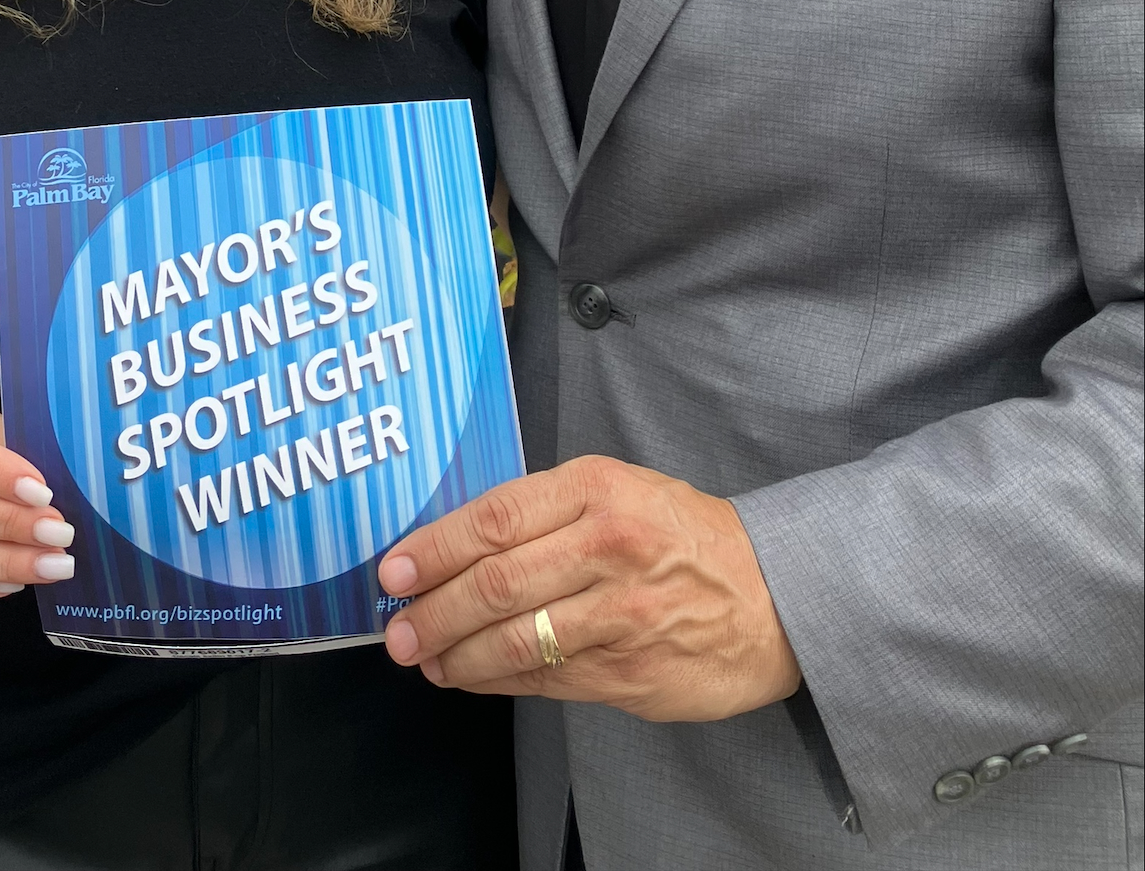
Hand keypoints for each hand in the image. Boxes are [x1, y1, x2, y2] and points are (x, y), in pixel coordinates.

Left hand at [377, 454, 800, 721]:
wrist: (776, 595)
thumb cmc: (685, 536)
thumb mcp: (621, 490)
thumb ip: (547, 512)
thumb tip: (460, 545)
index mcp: (597, 489)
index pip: (494, 517)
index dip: (434, 547)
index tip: (394, 567)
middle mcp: (607, 547)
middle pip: (496, 583)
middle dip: (434, 610)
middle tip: (398, 628)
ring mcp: (620, 616)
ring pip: (516, 639)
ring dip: (457, 654)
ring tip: (427, 658)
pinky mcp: (631, 673)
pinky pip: (548, 679)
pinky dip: (499, 681)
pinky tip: (474, 676)